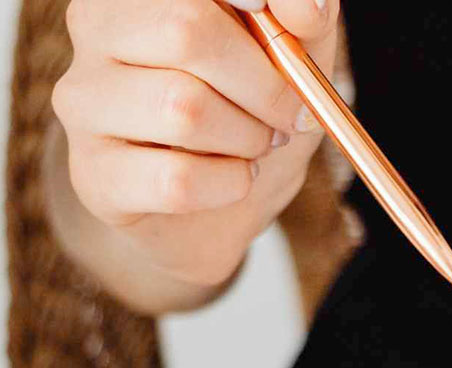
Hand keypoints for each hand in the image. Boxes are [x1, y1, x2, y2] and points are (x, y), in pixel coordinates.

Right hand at [51, 0, 336, 287]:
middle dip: (264, 86)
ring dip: (248, 140)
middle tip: (288, 116)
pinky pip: (177, 180)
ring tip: (256, 147)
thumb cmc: (252, 112)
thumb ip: (306, 18)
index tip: (303, 28)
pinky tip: (233, 178)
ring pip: (183, 110)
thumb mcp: (293, 55)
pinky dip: (230, 184)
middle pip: (187, 32)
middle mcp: (95, 28)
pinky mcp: (94, 175)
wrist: (219, 204)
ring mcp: (84, 102)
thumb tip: (307, 10)